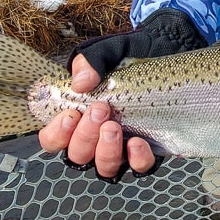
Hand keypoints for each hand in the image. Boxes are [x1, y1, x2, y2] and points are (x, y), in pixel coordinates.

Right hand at [37, 55, 156, 176]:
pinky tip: (137, 142)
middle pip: (78, 156)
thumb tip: (80, 84)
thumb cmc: (129, 57)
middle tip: (100, 110)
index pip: (54, 140)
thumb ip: (89, 62)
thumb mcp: (107, 51)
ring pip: (104, 168)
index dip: (56, 134)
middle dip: (85, 136)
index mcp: (78, 118)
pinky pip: (139, 168)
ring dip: (106, 151)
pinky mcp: (146, 151)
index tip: (70, 115)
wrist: (165, 51)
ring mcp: (121, 149)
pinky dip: (136, 159)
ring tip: (114, 127)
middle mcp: (95, 139)